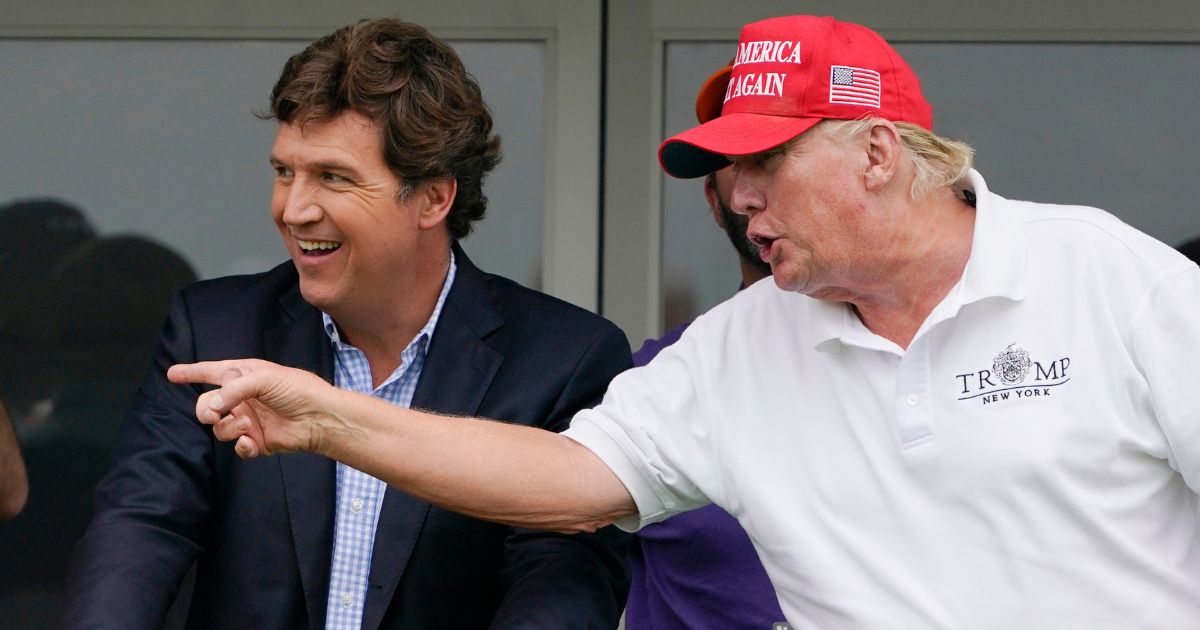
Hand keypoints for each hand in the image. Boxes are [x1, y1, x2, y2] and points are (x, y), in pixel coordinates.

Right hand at [167, 359, 332, 458]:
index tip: (172, 373)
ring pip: (219, 428)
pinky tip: (252, 441)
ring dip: (228, 428)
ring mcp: (249, 420)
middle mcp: (243, 398)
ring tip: (248, 425)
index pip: (212, 372)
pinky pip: (237, 447)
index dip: (191, 372)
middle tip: (213, 414)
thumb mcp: (264, 378)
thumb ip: (232, 390)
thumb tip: (210, 408)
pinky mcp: (257, 441)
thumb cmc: (298, 389)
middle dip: (204, 411)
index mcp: (244, 376)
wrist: (320, 417)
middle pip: (207, 406)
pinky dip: (242, 445)